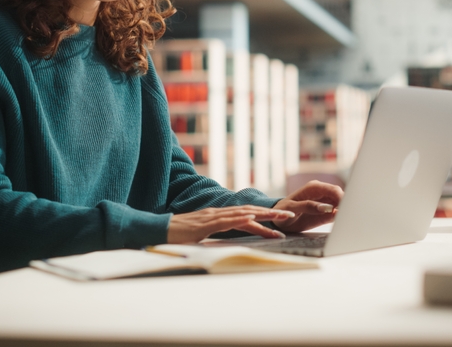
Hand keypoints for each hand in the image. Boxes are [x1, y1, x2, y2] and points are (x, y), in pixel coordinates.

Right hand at [167, 206, 294, 243]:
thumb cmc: (179, 235)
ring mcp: (213, 217)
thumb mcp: (203, 235)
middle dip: (272, 212)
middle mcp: (219, 213)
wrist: (160, 229)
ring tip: (280, 218)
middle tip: (291, 215)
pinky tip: (253, 220)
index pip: (247, 213)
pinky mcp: (206, 224)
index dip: (265, 214)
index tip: (281, 218)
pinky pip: (227, 221)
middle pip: (250, 210)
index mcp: (219, 215)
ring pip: (243, 214)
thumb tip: (231, 240)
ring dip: (263, 215)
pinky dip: (241, 220)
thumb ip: (216, 234)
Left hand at [271, 180, 343, 233]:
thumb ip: (308, 206)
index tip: (345, 209)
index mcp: (314, 188)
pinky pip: (336, 214)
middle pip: (340, 196)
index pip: (334, 190)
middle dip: (346, 205)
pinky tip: (341, 223)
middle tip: (347, 217)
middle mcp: (321, 194)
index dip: (342, 198)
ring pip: (341, 205)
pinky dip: (340, 218)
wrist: (278, 220)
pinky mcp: (325, 213)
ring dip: (345, 212)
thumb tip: (326, 207)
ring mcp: (324, 203)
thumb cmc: (282, 211)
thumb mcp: (292, 208)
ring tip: (346, 221)